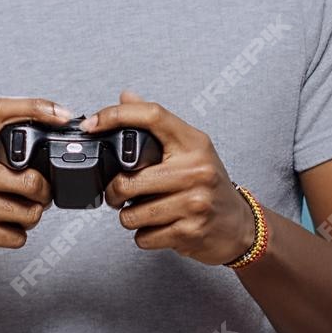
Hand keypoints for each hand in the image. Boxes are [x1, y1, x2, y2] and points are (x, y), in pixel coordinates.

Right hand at [0, 97, 61, 270]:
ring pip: (28, 211)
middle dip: (43, 191)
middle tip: (39, 193)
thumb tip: (46, 132)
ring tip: (19, 211)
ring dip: (31, 215)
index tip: (62, 115)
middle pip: (30, 179)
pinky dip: (17, 234)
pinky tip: (3, 227)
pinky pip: (16, 235)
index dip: (35, 107)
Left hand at [83, 89, 258, 265]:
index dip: (116, 115)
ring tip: (143, 212)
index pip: (153, 115)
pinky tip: (159, 227)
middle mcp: (197, 169)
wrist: (239, 226)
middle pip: (129, 179)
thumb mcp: (190, 149)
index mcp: (194, 143)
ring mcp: (196, 201)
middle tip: (118, 194)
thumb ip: (156, 124)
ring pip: (132, 214)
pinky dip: (144, 235)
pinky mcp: (191, 231)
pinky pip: (145, 236)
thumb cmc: (209, 185)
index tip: (92, 124)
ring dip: (129, 217)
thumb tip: (126, 96)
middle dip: (114, 192)